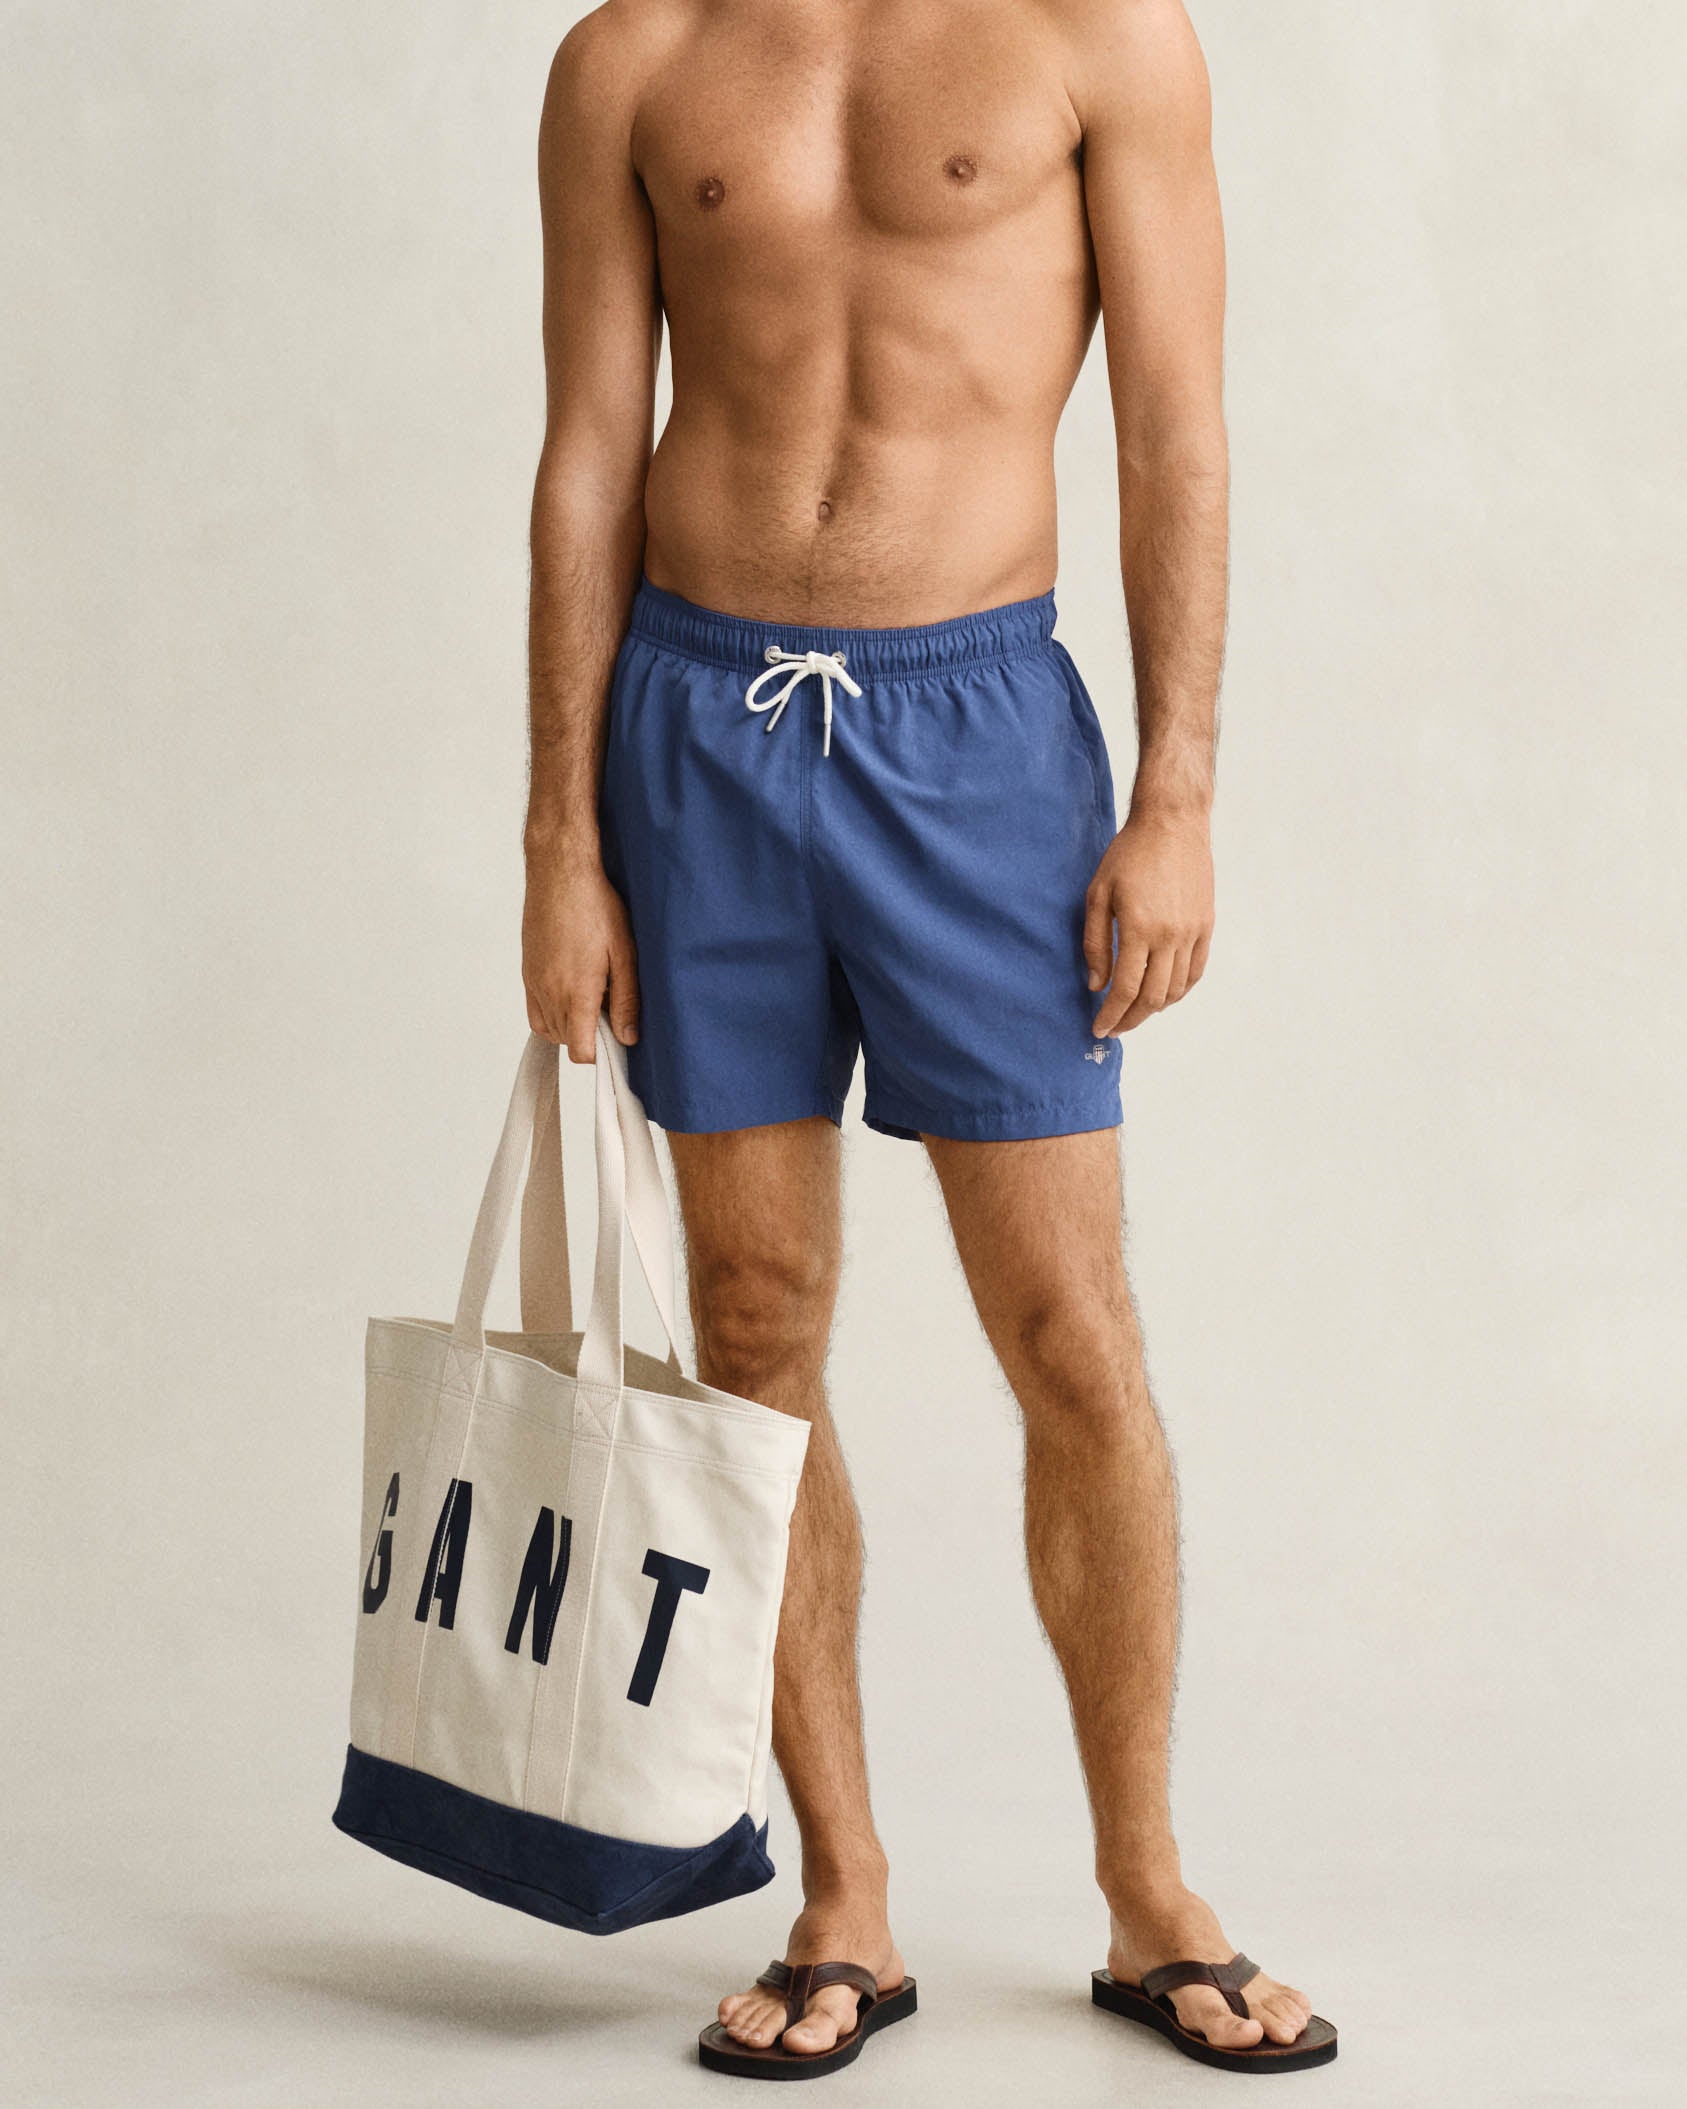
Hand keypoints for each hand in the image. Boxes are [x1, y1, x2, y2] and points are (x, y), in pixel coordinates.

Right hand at [522, 848, 638, 1061]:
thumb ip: (626, 999)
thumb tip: (628, 1038)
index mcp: (576, 992)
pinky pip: (535, 1011)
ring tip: (593, 999)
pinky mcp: (527, 972)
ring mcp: (534, 982)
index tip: (617, 1040)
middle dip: (588, 1036)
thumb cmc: (596, 906)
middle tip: (611, 1010)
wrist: (559, 873)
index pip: (580, 1050)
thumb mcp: (625, 953)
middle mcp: (549, 992)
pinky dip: (552, 1014)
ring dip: (570, 1026)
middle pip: (565, 1041)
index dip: (599, 1054)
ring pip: (548, 1028)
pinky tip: (572, 993)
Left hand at [1083, 808, 1213, 1033]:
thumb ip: (1096, 944)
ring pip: (1177, 989)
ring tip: (1135, 1012)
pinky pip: (1196, 971)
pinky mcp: (1206, 925)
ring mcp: (1192, 932)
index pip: (1125, 989)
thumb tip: (1096, 985)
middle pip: (1153, 997)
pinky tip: (1164, 995)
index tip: (1099, 1028)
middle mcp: (1170, 936)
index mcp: (1139, 928)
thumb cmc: (1129, 854)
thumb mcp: (1098, 894)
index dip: (1111, 1014)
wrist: (1172, 823)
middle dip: (1131, 1019)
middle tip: (1115, 1027)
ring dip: (1155, 1008)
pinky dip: (1180, 990)